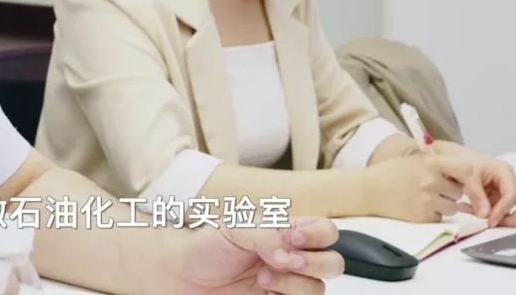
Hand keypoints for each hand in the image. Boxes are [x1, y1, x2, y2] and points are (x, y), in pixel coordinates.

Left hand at [159, 217, 343, 294]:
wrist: (182, 276)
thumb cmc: (205, 246)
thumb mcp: (233, 227)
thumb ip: (265, 232)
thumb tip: (287, 248)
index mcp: (286, 233)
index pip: (325, 231)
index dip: (317, 234)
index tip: (293, 237)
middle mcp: (292, 258)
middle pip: (333, 263)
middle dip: (312, 262)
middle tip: (282, 260)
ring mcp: (286, 284)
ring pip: (318, 289)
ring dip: (293, 283)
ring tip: (262, 277)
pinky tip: (264, 291)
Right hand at [364, 153, 474, 221]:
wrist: (366, 190)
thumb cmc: (388, 173)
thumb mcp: (413, 160)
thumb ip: (436, 165)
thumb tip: (459, 175)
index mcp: (429, 163)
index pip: (465, 169)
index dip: (467, 177)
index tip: (461, 180)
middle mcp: (431, 181)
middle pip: (458, 191)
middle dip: (450, 193)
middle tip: (434, 190)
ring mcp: (427, 200)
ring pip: (452, 207)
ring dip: (443, 205)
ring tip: (425, 199)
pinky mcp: (422, 216)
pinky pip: (438, 217)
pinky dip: (431, 214)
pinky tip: (416, 207)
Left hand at [435, 142, 515, 226]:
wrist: (455, 158)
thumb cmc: (463, 162)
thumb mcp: (467, 177)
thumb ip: (476, 196)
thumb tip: (485, 216)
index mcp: (505, 172)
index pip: (512, 195)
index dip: (502, 211)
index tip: (489, 221)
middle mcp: (511, 182)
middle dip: (515, 218)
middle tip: (495, 223)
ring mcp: (506, 191)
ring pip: (515, 212)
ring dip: (499, 218)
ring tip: (474, 214)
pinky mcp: (498, 198)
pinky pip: (500, 212)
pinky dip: (487, 215)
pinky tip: (468, 209)